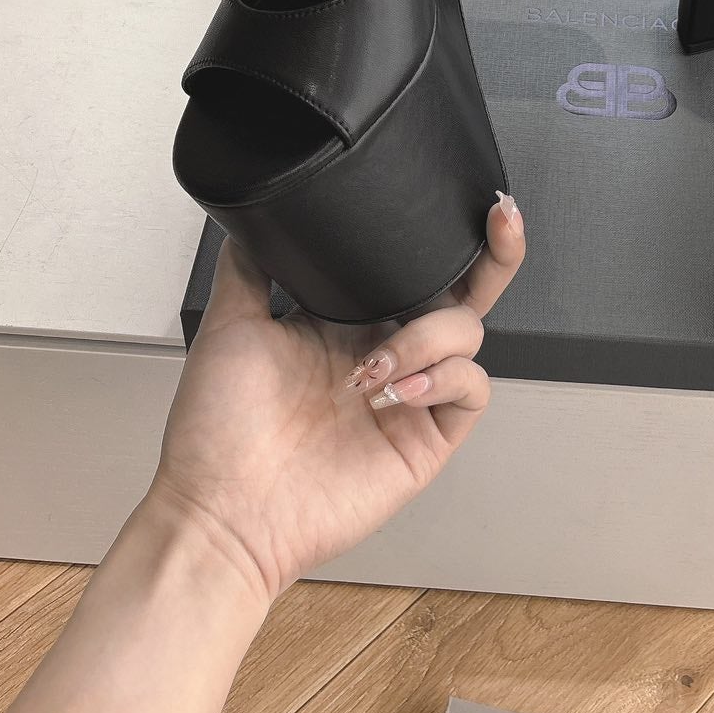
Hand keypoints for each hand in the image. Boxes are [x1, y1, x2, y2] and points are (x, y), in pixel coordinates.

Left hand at [144, 197, 524, 605]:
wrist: (221, 509)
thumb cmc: (217, 431)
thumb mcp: (229, 325)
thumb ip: (249, 265)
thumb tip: (256, 212)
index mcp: (347, 320)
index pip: (411, 267)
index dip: (442, 235)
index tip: (460, 203)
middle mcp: (387, 350)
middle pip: (465, 292)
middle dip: (494, 255)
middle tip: (497, 224)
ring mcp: (411, 395)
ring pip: (469, 332)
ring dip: (431, 333)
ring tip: (377, 366)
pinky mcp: (426, 440)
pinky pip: (471, 390)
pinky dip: (447, 376)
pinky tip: (402, 388)